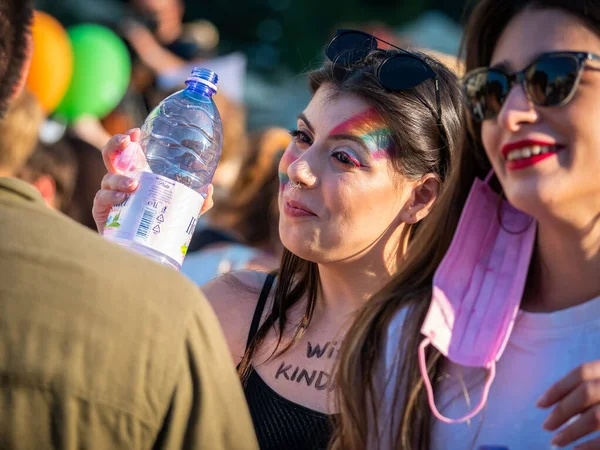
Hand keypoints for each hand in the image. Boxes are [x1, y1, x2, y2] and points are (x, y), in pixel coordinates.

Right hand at [92, 130, 213, 233]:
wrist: (144, 250)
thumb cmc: (159, 223)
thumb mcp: (180, 210)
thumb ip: (196, 201)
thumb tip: (209, 190)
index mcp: (138, 175)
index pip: (129, 152)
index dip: (129, 139)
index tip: (136, 132)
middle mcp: (121, 181)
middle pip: (111, 156)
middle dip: (115, 145)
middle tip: (126, 142)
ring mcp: (110, 194)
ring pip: (108, 178)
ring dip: (120, 178)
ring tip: (134, 184)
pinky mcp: (102, 211)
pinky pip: (102, 198)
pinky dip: (111, 196)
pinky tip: (123, 197)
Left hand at [538, 361, 599, 448]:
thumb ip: (588, 390)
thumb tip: (557, 408)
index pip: (582, 372)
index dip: (558, 388)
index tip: (539, 404)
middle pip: (586, 392)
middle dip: (562, 410)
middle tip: (545, 426)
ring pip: (596, 416)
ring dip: (572, 431)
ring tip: (556, 442)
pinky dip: (590, 446)